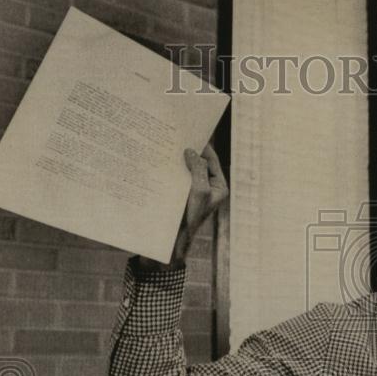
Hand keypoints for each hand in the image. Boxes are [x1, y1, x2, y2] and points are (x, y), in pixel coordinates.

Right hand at [138, 144, 227, 270]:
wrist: (171, 243)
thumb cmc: (189, 219)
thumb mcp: (199, 192)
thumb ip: (199, 170)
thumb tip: (192, 152)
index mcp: (218, 187)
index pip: (211, 160)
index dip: (202, 145)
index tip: (192, 132)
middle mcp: (207, 188)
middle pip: (197, 163)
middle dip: (187, 151)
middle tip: (175, 136)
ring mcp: (192, 192)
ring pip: (184, 170)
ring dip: (176, 160)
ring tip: (165, 146)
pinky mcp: (178, 196)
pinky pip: (175, 178)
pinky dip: (168, 170)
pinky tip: (157, 162)